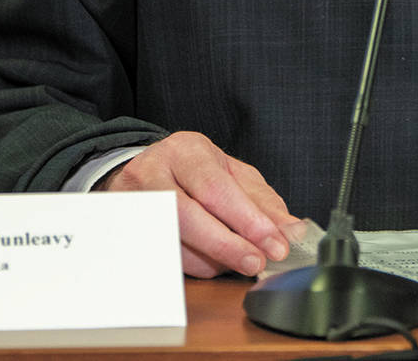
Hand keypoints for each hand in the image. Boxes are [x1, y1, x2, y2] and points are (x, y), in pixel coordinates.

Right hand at [96, 130, 300, 277]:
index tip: (275, 244)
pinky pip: (164, 258)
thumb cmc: (192, 172)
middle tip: (257, 262)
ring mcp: (135, 203)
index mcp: (186, 151)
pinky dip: (194, 265)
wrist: (140, 171)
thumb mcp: (231, 173)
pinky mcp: (127, 230)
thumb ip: (261, 201)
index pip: (217, 189)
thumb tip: (290, 230)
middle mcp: (155, 173)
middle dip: (229, 246)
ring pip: (176, 243)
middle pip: (190, 217)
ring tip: (238, 259)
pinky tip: (212, 259)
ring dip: (213, 261)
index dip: (248, 221)